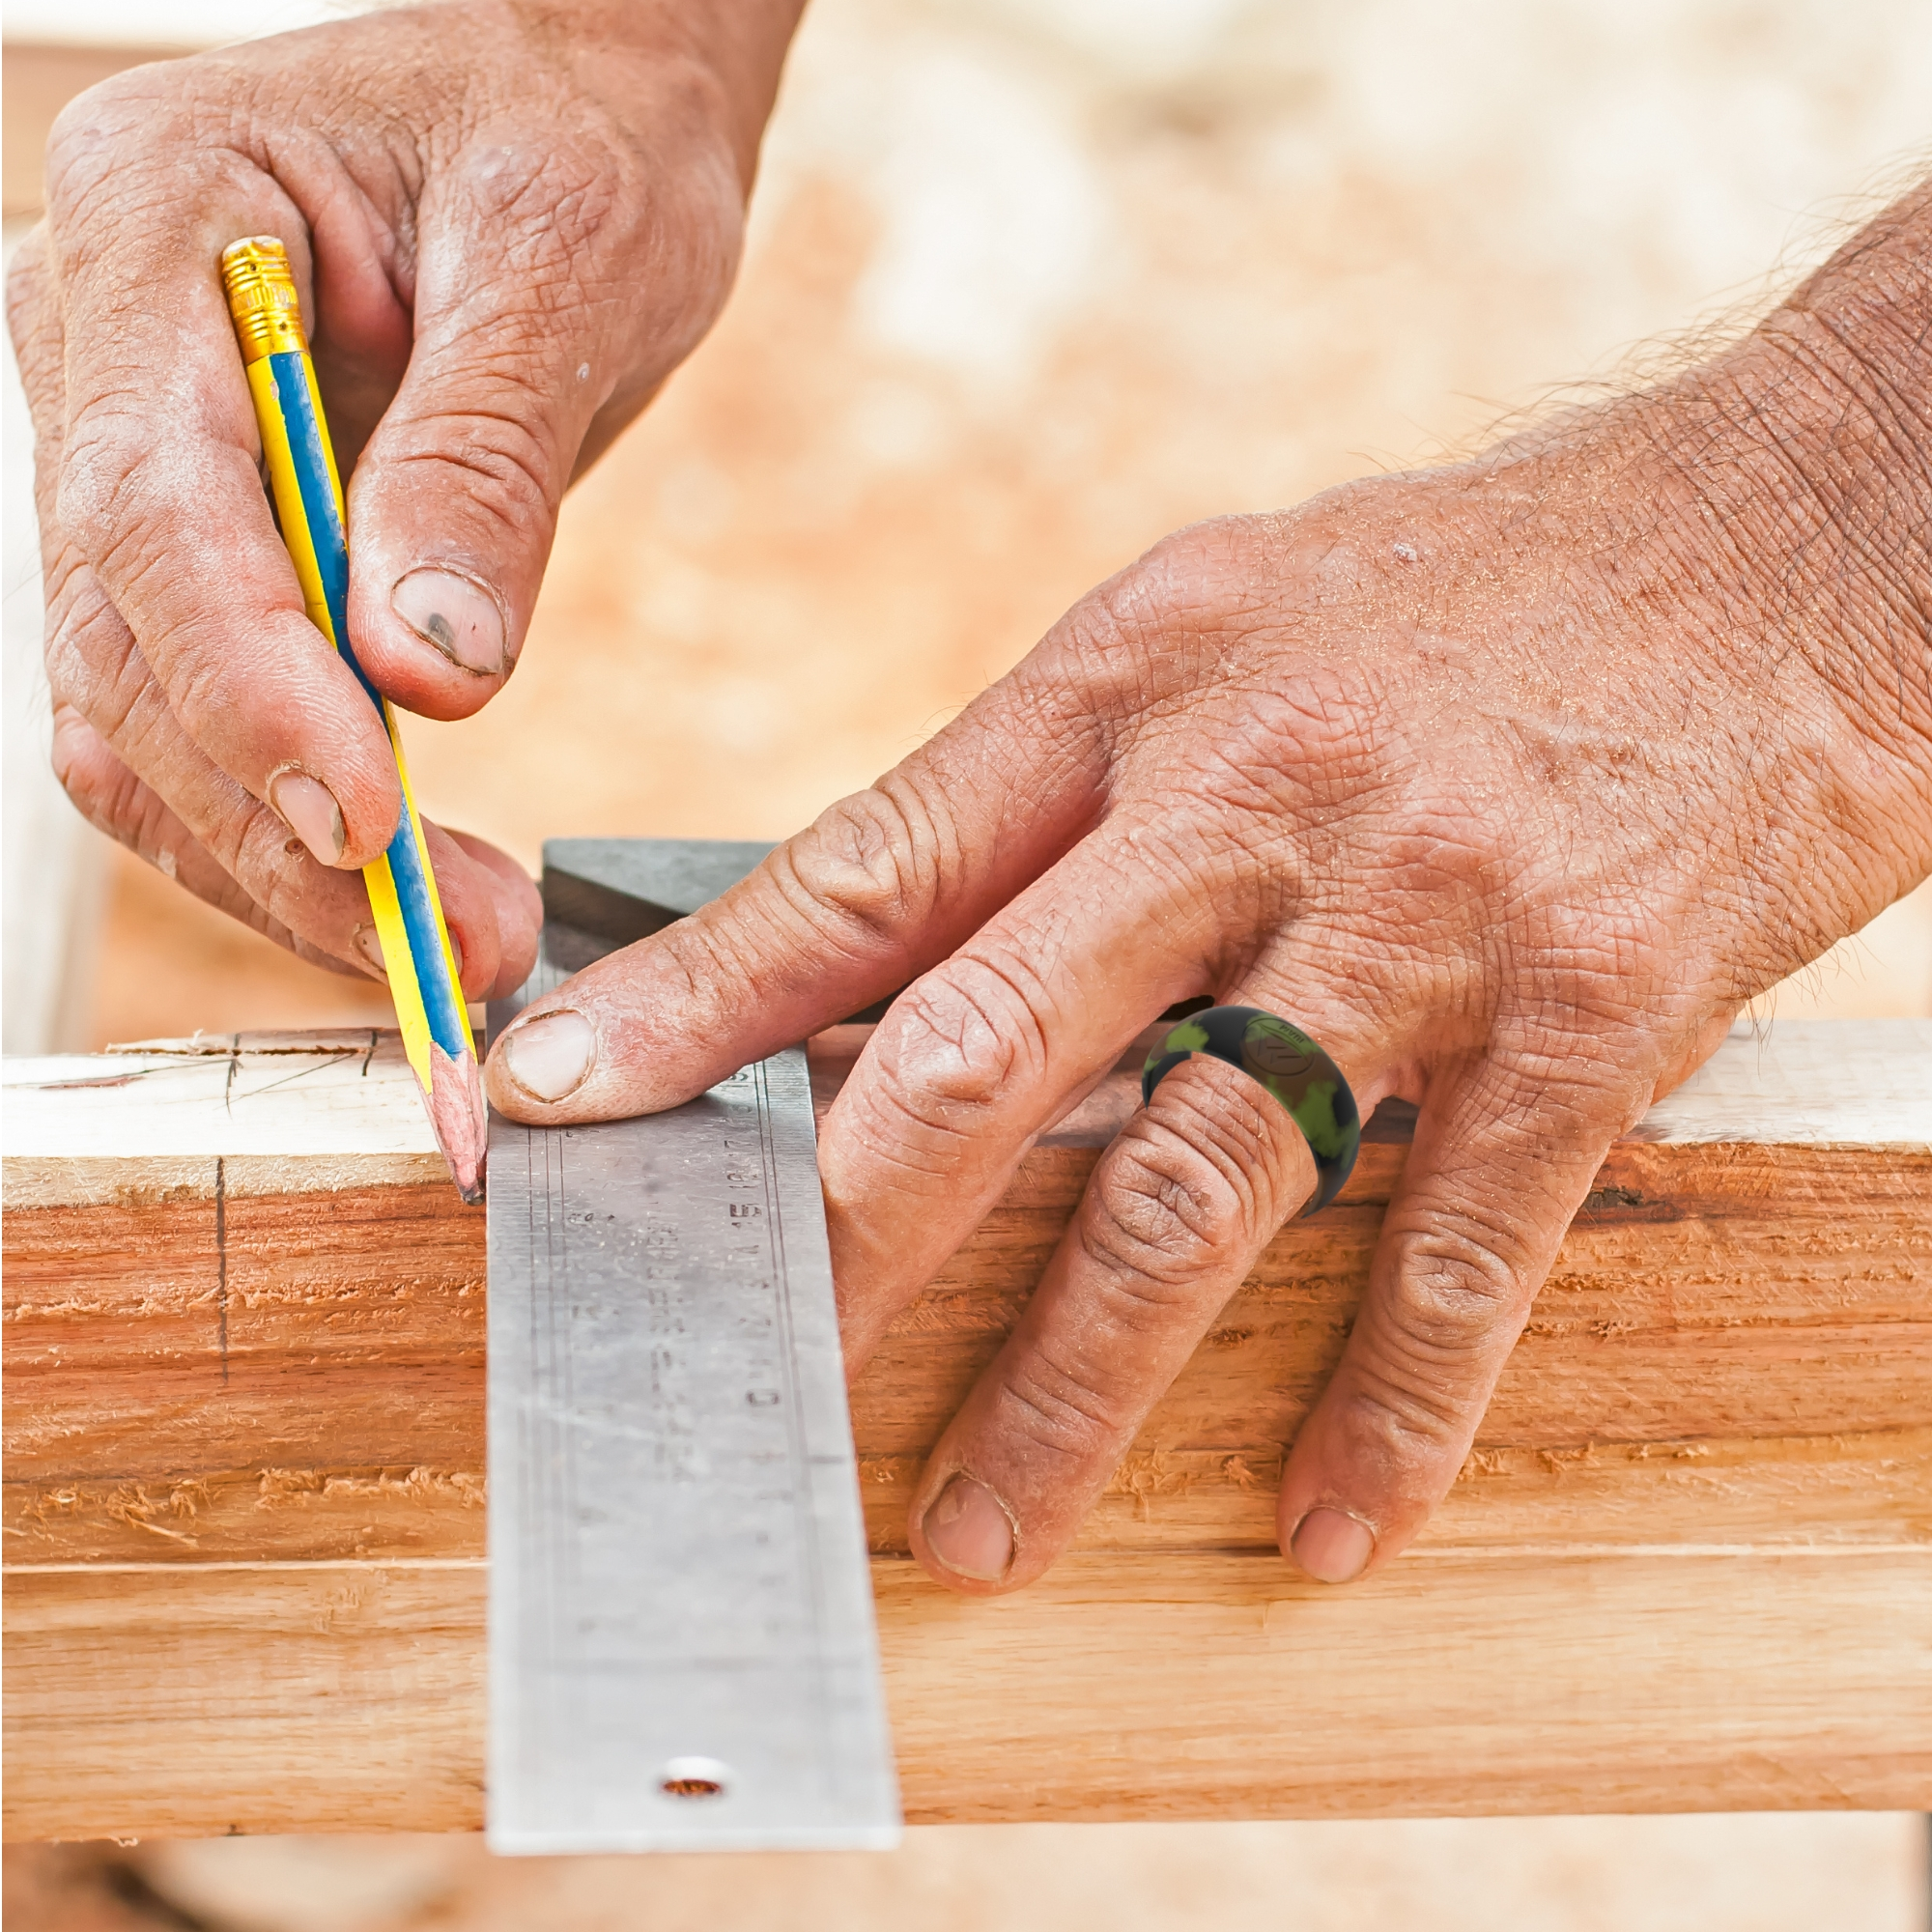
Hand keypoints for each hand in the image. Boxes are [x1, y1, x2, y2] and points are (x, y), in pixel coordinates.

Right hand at [6, 0, 801, 994]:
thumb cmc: (575, 133)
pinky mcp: (202, 544)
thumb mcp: (565, 261)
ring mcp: (131, 456)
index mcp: (152, 225)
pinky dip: (287, 826)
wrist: (571, 99)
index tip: (368, 828)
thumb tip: (425, 671)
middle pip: (129, 647)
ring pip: (143, 717)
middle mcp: (97, 351)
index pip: (148, 506)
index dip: (246, 690)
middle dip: (283, 826)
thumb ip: (482, 460)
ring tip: (453, 953)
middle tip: (455, 953)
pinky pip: (204, 716)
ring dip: (281, 863)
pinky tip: (400, 894)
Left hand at [486, 187, 1931, 1592]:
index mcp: (1122, 685)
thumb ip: (1063, 796)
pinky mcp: (1587, 1005)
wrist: (1774, 534)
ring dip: (1074, 1385)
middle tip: (751, 1388)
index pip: (862, 870)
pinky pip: (1458, 1248)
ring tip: (980, 1526)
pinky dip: (1389, 1405)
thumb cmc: (1463, 593)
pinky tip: (1330, 1519)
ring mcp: (1413, 906)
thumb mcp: (1218, 626)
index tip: (551, 1111)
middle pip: (982, 1050)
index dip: (690, 1007)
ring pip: (1193, 1185)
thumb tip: (898, 962)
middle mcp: (1243, 793)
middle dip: (845, 1243)